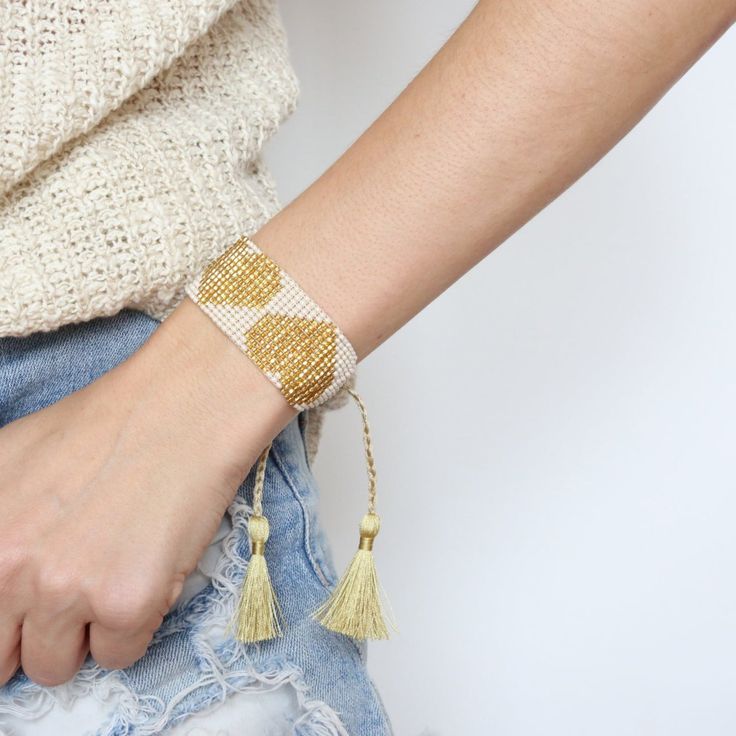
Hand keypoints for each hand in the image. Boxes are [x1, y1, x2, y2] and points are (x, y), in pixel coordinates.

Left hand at [0, 300, 295, 686]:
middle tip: (73, 591)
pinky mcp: (126, 604)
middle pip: (3, 657)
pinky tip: (149, 571)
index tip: (22, 616)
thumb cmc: (112, 424)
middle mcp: (7, 567)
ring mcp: (66, 590)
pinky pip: (121, 656)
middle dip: (34, 633)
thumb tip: (0, 567)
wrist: (184, 408)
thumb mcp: (11, 458)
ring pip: (57, 666)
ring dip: (85, 633)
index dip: (3, 619)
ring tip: (115, 574)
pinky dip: (136, 625)